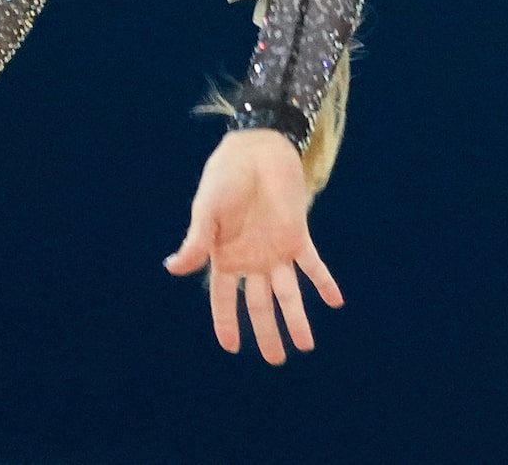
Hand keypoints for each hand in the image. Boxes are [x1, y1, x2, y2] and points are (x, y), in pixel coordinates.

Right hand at [162, 128, 343, 361]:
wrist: (256, 148)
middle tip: (276, 360)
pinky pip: (313, 264)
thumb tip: (172, 269)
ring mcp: (276, 249)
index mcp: (225, 257)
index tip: (231, 347)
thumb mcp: (206, 210)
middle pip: (260, 305)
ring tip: (306, 346)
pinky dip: (324, 282)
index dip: (226, 323)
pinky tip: (335, 301)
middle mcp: (251, 260)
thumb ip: (196, 242)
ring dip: (298, 318)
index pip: (225, 299)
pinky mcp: (298, 234)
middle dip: (268, 333)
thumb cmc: (224, 177)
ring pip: (288, 293)